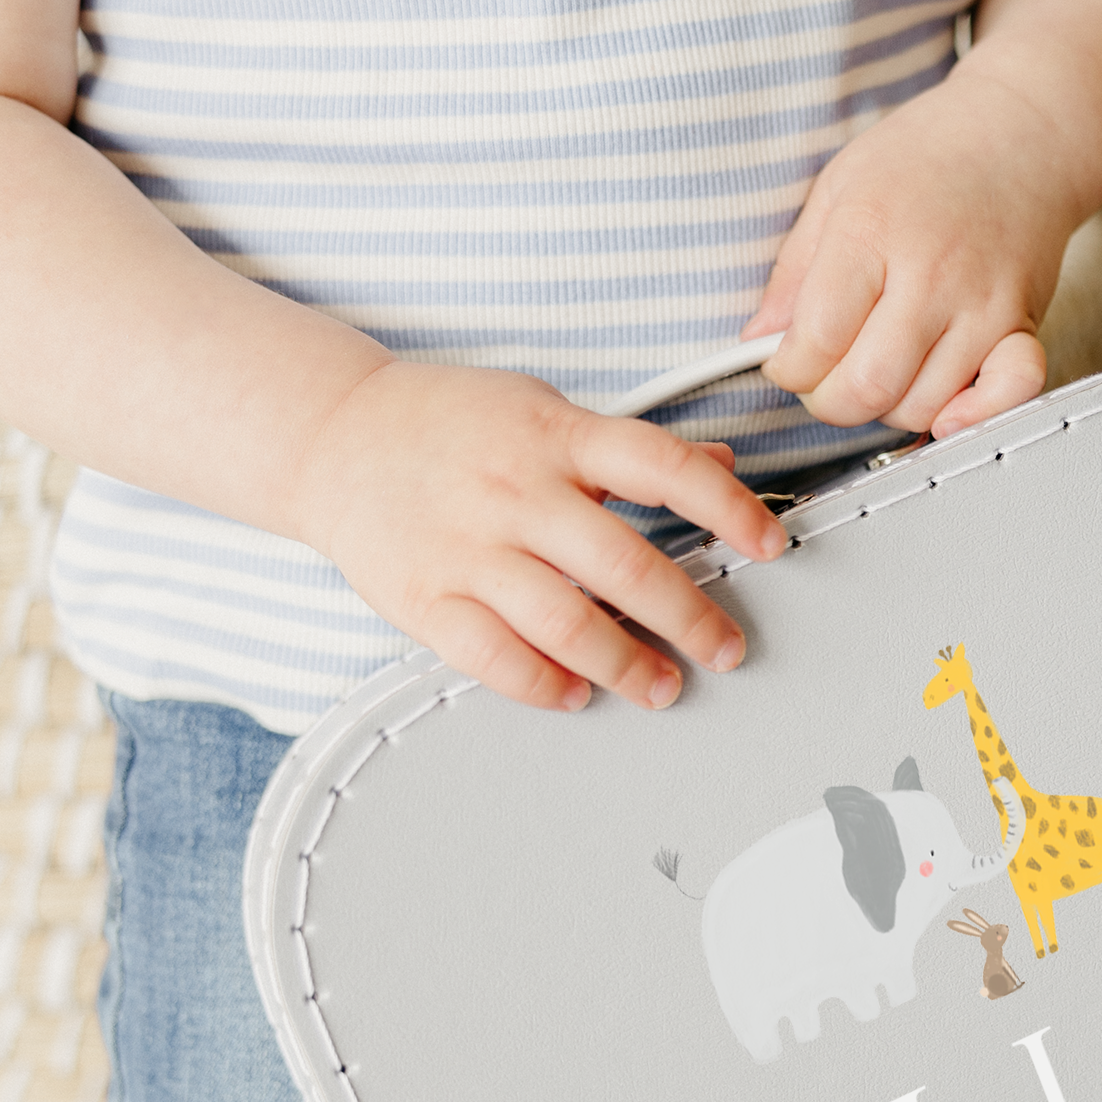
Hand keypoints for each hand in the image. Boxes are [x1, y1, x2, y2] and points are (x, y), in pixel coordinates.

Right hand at [292, 360, 785, 712]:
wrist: (330, 434)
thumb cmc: (446, 424)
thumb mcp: (542, 408)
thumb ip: (625, 447)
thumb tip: (720, 470)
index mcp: (554, 435)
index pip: (663, 468)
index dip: (729, 509)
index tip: (771, 545)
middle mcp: (516, 491)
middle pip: (625, 566)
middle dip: (690, 617)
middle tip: (725, 648)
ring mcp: (468, 548)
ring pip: (566, 624)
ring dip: (627, 666)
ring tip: (663, 686)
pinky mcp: (426, 598)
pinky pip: (496, 659)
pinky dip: (545, 686)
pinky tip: (577, 693)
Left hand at [744, 67, 1079, 438]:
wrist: (1023, 131)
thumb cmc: (928, 155)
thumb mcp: (838, 188)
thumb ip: (794, 269)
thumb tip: (760, 338)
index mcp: (872, 232)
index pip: (816, 341)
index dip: (788, 369)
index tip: (788, 361)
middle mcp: (931, 275)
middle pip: (866, 388)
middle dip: (830, 401)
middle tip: (827, 377)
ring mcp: (983, 306)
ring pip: (921, 407)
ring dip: (888, 408)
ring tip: (881, 370)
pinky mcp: (1022, 326)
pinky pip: (1008, 395)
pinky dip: (972, 415)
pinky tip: (947, 405)